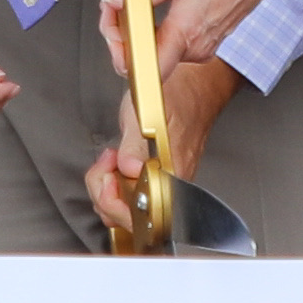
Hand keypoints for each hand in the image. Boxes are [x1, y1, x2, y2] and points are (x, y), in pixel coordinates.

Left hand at [86, 48, 236, 247]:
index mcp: (172, 176)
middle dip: (105, 192)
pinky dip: (116, 183)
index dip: (113, 199)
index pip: (138, 216)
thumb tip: (130, 169)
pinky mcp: (158, 180)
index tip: (108, 173)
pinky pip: (132, 197)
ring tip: (111, 160)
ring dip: (109, 187)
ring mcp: (165, 185)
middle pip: (127, 217)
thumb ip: (135, 144)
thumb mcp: (147, 111)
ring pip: (126, 209)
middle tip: (106, 163)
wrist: (198, 85)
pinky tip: (116, 165)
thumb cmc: (179, 95)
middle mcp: (171, 187)